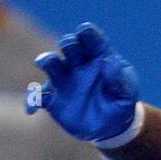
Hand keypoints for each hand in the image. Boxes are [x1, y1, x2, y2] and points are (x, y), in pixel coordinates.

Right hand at [26, 22, 138, 141]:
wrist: (110, 127)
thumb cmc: (120, 102)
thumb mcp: (127, 92)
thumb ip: (121, 79)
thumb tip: (110, 63)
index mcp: (97, 56)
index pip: (91, 37)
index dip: (87, 33)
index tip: (85, 32)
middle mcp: (77, 63)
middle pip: (69, 45)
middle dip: (68, 43)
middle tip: (70, 47)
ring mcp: (63, 78)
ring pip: (50, 63)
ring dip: (47, 60)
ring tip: (45, 63)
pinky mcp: (53, 97)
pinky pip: (38, 96)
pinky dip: (33, 99)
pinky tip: (33, 107)